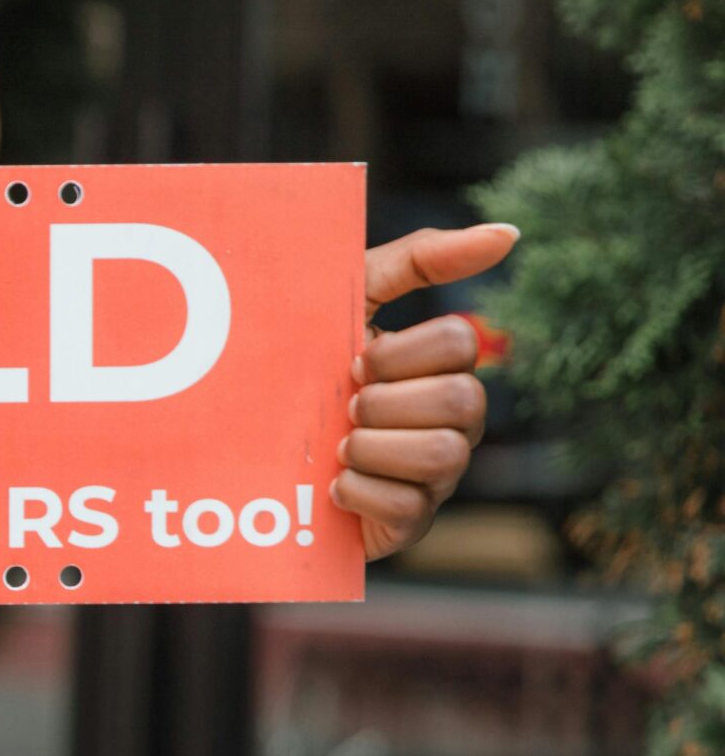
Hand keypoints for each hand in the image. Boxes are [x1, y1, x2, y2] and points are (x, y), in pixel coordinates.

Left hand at [335, 224, 519, 560]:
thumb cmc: (307, 365)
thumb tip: (509, 232)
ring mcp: (437, 476)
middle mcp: (453, 421)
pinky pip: (408, 507)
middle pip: (461, 400)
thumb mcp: (350, 299)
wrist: (248, 444)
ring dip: (372, 447)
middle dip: (385, 400)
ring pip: (443, 455)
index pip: (460, 342)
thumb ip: (420, 260)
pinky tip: (332, 485)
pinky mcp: (408, 523)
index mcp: (443, 367)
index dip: (399, 352)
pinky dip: (358, 493)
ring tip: (339, 446)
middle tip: (345, 406)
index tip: (353, 361)